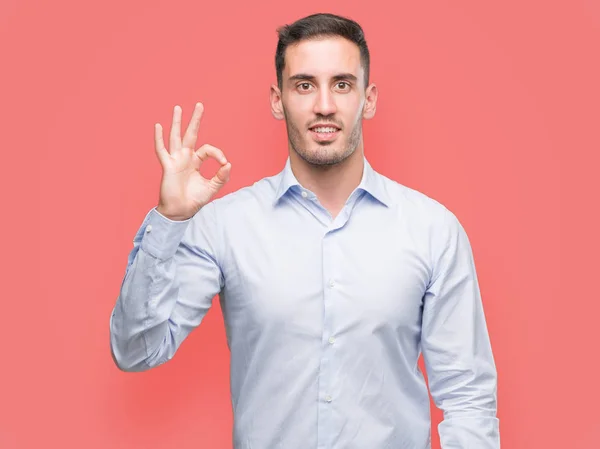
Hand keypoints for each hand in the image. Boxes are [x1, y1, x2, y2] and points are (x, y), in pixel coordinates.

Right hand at [154, 103, 230, 220]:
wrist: (180, 211)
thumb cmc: (194, 200)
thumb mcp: (212, 188)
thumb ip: (221, 176)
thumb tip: (228, 164)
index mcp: (195, 162)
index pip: (207, 149)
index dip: (217, 153)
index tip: (224, 164)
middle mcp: (185, 158)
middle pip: (190, 134)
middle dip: (195, 120)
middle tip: (200, 105)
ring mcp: (175, 160)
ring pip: (176, 137)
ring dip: (177, 122)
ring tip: (178, 108)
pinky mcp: (167, 166)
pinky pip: (161, 150)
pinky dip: (159, 138)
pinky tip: (158, 126)